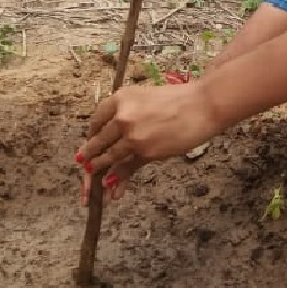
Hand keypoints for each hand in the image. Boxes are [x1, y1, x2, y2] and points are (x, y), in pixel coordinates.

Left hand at [76, 75, 217, 182]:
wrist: (203, 105)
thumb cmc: (179, 100)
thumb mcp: (145, 100)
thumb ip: (128, 115)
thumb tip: (116, 135)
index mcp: (120, 98)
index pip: (97, 120)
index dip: (92, 136)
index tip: (90, 145)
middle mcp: (122, 116)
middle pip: (98, 141)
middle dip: (89, 157)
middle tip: (83, 165)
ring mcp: (132, 135)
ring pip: (109, 157)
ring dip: (99, 171)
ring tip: (92, 182)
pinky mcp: (145, 151)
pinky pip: (127, 168)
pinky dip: (118, 180)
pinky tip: (112, 189)